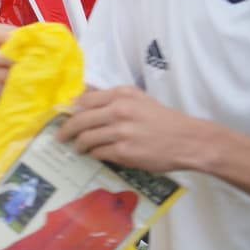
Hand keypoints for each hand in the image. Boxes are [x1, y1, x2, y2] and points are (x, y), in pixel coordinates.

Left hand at [57, 87, 204, 173]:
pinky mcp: (124, 152)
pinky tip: (96, 154)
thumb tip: (80, 99)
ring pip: (86, 138)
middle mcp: (119, 110)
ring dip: (79, 145)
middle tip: (61, 136)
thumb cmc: (163, 119)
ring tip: (78, 147)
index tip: (65, 116)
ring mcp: (121, 132)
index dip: (71, 110)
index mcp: (121, 94)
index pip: (84, 100)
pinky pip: (98, 153)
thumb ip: (111, 98)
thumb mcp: (138, 99)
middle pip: (79, 120)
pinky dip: (95, 154)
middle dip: (66, 130)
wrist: (189, 140)